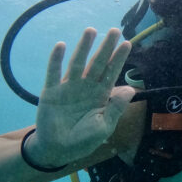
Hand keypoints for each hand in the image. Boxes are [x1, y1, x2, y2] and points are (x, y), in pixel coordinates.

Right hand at [26, 27, 133, 166]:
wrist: (57, 150)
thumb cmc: (83, 140)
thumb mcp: (104, 127)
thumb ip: (116, 108)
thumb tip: (131, 89)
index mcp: (100, 95)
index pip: (111, 73)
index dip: (118, 58)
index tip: (127, 43)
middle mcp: (85, 87)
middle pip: (97, 63)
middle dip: (106, 47)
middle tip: (115, 30)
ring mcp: (68, 87)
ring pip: (77, 63)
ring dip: (84, 47)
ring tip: (91, 30)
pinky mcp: (51, 91)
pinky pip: (53, 73)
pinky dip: (56, 59)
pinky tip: (61, 45)